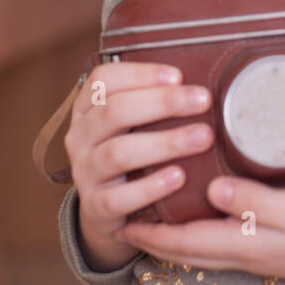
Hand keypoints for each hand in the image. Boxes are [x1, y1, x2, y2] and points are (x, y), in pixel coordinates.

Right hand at [64, 61, 215, 269]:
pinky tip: (179, 177)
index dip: (140, 74)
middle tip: (203, 101)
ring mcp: (85, 173)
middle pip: (114, 111)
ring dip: (165, 143)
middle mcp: (80, 137)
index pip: (103, 79)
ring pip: (118, 153)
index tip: (179, 75)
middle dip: (163, 103)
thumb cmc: (133, 152)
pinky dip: (150, 187)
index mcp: (88, 108)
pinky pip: (118, 198)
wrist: (108, 209)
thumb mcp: (136, 122)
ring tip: (203, 138)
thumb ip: (158, 101)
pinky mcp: (95, 208)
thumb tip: (203, 84)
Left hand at [114, 176, 284, 284]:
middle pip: (194, 251)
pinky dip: (214, 229)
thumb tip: (210, 191)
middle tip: (130, 221)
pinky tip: (220, 211)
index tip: (120, 222)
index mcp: (253, 244)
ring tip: (164, 216)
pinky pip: (235, 240)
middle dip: (159, 239)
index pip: (188, 242)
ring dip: (184, 236)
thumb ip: (259, 201)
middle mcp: (256, 253)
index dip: (153, 234)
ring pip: (214, 248)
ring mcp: (273, 253)